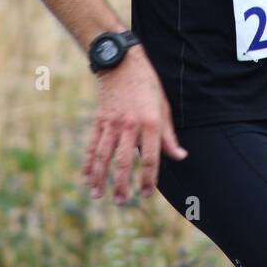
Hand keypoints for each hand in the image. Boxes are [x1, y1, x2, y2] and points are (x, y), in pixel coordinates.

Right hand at [82, 47, 187, 202]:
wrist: (122, 63)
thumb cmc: (148, 86)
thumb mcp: (164, 108)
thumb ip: (169, 136)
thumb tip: (180, 157)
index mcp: (150, 123)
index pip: (151, 158)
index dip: (148, 179)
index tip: (146, 195)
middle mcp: (130, 125)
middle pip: (124, 161)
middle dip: (122, 185)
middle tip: (121, 203)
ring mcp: (112, 123)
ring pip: (103, 156)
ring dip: (100, 178)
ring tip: (98, 195)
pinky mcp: (99, 120)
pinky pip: (91, 145)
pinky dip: (88, 162)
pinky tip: (86, 177)